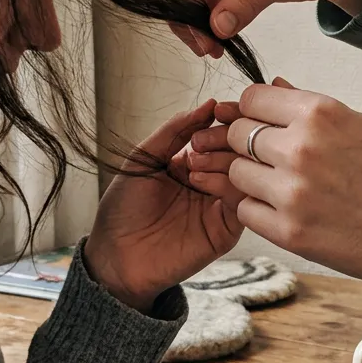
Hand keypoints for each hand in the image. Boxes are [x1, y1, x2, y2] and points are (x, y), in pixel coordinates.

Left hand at [85, 101, 245, 312]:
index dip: (225, 119)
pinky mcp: (227, 230)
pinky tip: (204, 184)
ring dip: (226, 162)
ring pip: (246, 175)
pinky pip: (244, 204)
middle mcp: (212, 181)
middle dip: (226, 139)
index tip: (219, 110)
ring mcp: (221, 206)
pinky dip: (230, 188)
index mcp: (193, 162)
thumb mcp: (144, 159)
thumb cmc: (123, 210)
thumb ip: (174, 131)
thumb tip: (208, 104)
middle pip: (239, 151)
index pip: (222, 134)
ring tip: (196, 165)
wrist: (116, 257)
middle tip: (202, 142)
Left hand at [188, 79, 361, 302]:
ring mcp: (291, 192)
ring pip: (236, 173)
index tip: (261, 123)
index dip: (253, 111)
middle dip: (247, 143)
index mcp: (320, 114)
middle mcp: (300, 148)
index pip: (252, 99)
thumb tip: (274, 87)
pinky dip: (258, 209)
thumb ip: (311, 109)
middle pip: (237, 134)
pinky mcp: (288, 231)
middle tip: (271, 158)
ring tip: (282, 186)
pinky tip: (285, 210)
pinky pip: (246, 210)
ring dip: (252, 178)